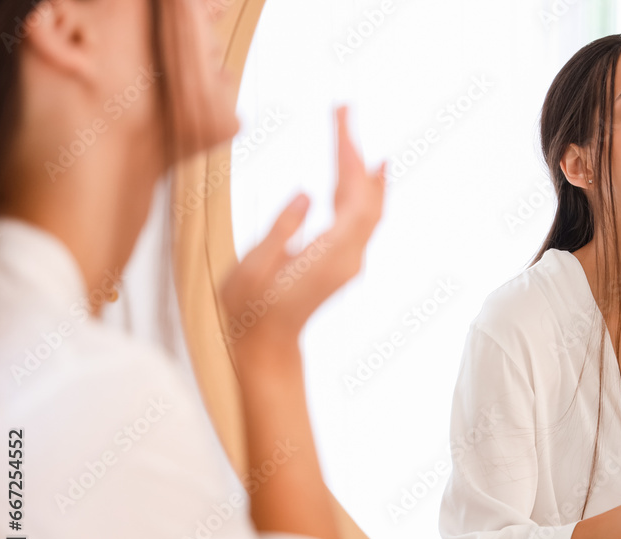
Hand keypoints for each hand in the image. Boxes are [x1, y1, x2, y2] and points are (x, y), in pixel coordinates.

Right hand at [219, 106, 385, 353]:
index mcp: (329, 255)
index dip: (349, 154)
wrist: (265, 347)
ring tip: (355, 133)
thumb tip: (306, 193)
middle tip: (346, 110)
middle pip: (366, 196)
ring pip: (370, 208)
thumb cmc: (250, 309)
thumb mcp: (254, 266)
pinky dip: (365, 190)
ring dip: (363, 169)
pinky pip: (364, 219)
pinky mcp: (343, 262)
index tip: (342, 119)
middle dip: (357, 152)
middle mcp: (349, 258)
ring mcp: (350, 261)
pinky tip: (366, 174)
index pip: (351, 195)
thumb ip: (282, 229)